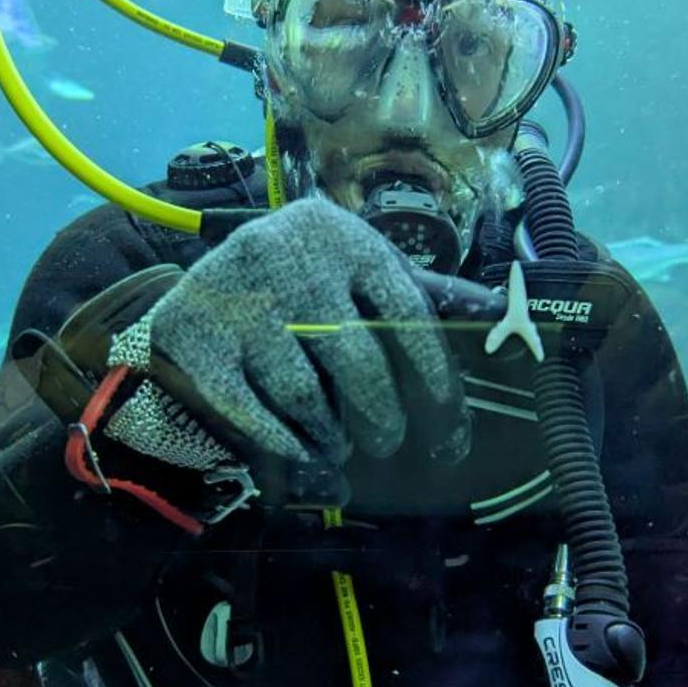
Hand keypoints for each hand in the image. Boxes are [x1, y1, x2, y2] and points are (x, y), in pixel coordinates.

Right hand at [133, 198, 470, 466]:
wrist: (200, 287)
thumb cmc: (301, 279)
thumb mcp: (357, 268)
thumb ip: (421, 289)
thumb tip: (496, 310)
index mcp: (339, 234)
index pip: (406, 311)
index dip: (435, 378)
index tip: (449, 425)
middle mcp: (284, 255)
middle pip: (357, 360)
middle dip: (382, 415)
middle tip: (389, 443)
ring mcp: (234, 297)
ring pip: (304, 393)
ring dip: (331, 434)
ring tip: (340, 444)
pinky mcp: (191, 338)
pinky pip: (251, 411)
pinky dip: (284, 442)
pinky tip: (303, 452)